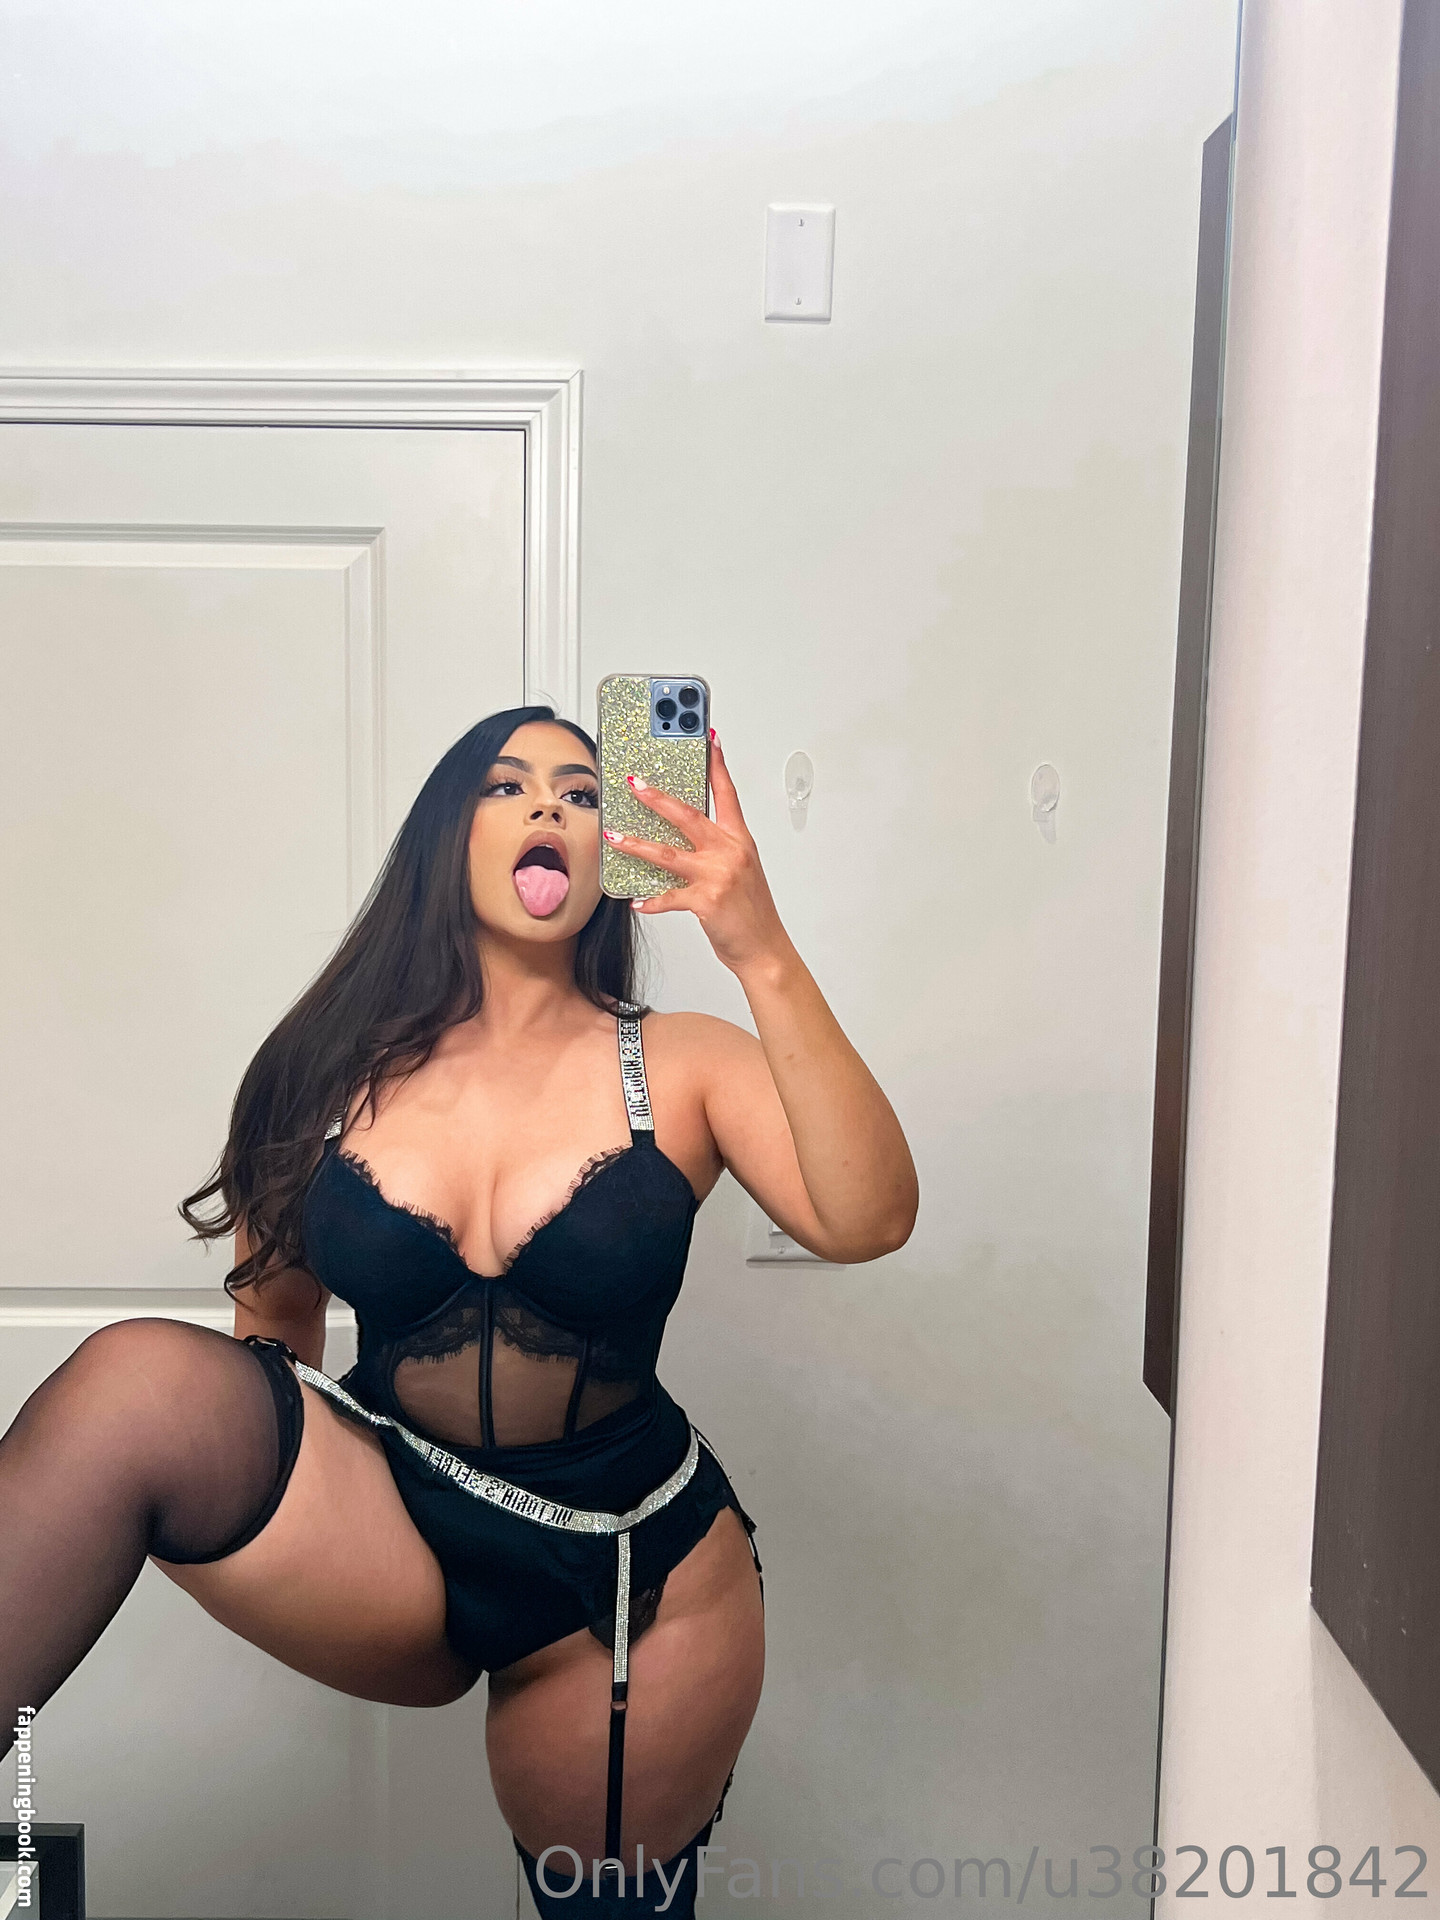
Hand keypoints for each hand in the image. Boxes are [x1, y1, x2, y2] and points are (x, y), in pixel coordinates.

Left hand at [604, 733, 792, 976]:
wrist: (764, 948)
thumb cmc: (751, 912)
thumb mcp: (741, 871)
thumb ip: (716, 850)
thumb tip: (681, 838)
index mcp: (740, 841)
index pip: (726, 794)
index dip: (717, 765)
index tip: (708, 739)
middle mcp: (730, 853)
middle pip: (688, 815)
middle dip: (657, 797)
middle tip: (635, 783)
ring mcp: (718, 876)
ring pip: (667, 853)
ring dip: (636, 843)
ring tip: (614, 835)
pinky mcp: (705, 901)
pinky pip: (668, 897)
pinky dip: (650, 901)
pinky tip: (637, 901)